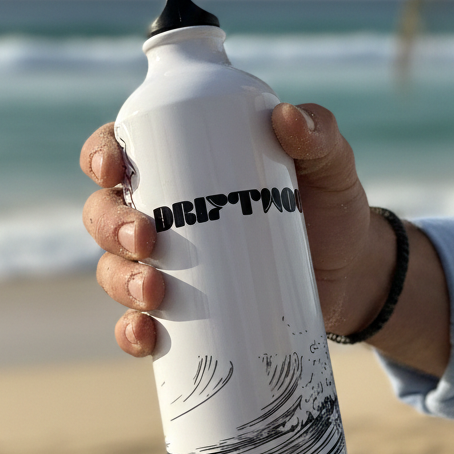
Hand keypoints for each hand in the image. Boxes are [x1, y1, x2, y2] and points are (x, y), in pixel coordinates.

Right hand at [79, 104, 392, 356]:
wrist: (352, 273)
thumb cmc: (330, 203)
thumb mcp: (330, 162)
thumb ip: (318, 131)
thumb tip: (286, 118)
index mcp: (178, 163)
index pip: (118, 149)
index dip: (100, 155)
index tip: (115, 168)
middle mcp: (159, 214)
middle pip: (103, 213)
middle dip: (111, 226)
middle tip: (146, 238)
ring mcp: (166, 267)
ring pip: (114, 270)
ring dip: (120, 280)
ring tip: (154, 291)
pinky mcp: (182, 314)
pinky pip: (138, 325)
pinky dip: (132, 333)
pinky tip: (145, 336)